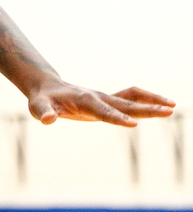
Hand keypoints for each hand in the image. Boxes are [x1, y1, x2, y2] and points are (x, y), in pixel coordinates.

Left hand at [28, 81, 174, 125]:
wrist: (47, 87)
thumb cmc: (42, 99)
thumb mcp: (38, 107)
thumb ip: (44, 113)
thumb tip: (48, 120)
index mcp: (83, 100)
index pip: (103, 111)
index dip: (116, 117)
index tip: (133, 124)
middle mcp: (98, 97)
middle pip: (125, 103)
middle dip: (146, 108)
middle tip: (168, 111)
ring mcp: (105, 98)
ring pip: (132, 97)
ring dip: (151, 101)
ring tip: (173, 106)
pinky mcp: (108, 100)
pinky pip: (131, 98)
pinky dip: (146, 100)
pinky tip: (162, 106)